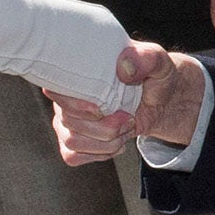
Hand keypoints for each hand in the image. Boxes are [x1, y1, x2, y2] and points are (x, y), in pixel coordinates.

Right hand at [49, 40, 205, 164]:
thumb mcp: (157, 61)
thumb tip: (124, 68)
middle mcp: (67, 94)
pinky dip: (97, 154)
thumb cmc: (153, 75)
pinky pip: (71, 155)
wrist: (160, 100)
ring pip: (71, 141)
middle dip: (104, 127)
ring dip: (104, 142)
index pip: (55, 88)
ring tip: (124, 129)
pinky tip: (115, 142)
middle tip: (127, 118)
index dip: (74, 103)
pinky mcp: (75, 138)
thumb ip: (146, 59)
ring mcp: (68, 118)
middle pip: (68, 120)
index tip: (100, 109)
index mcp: (78, 69)